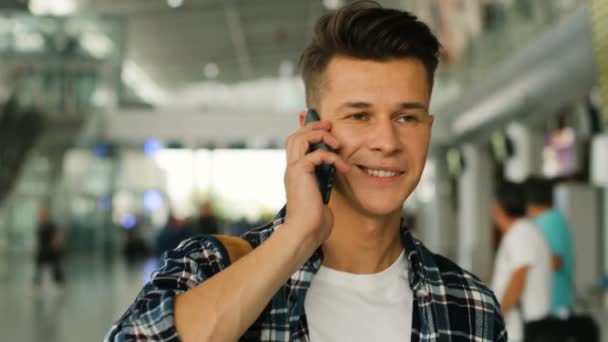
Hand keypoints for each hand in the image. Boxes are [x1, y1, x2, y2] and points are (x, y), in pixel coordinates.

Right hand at [283, 120, 349, 246]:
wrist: (305, 232)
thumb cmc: (314, 221)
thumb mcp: (321, 196)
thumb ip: (324, 183)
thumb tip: (336, 175)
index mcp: (295, 174)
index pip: (296, 145)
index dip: (309, 133)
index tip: (327, 131)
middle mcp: (291, 169)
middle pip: (295, 136)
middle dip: (313, 127)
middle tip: (330, 126)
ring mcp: (293, 170)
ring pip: (299, 138)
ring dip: (319, 134)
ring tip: (336, 142)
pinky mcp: (300, 172)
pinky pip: (316, 154)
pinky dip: (332, 157)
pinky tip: (344, 168)